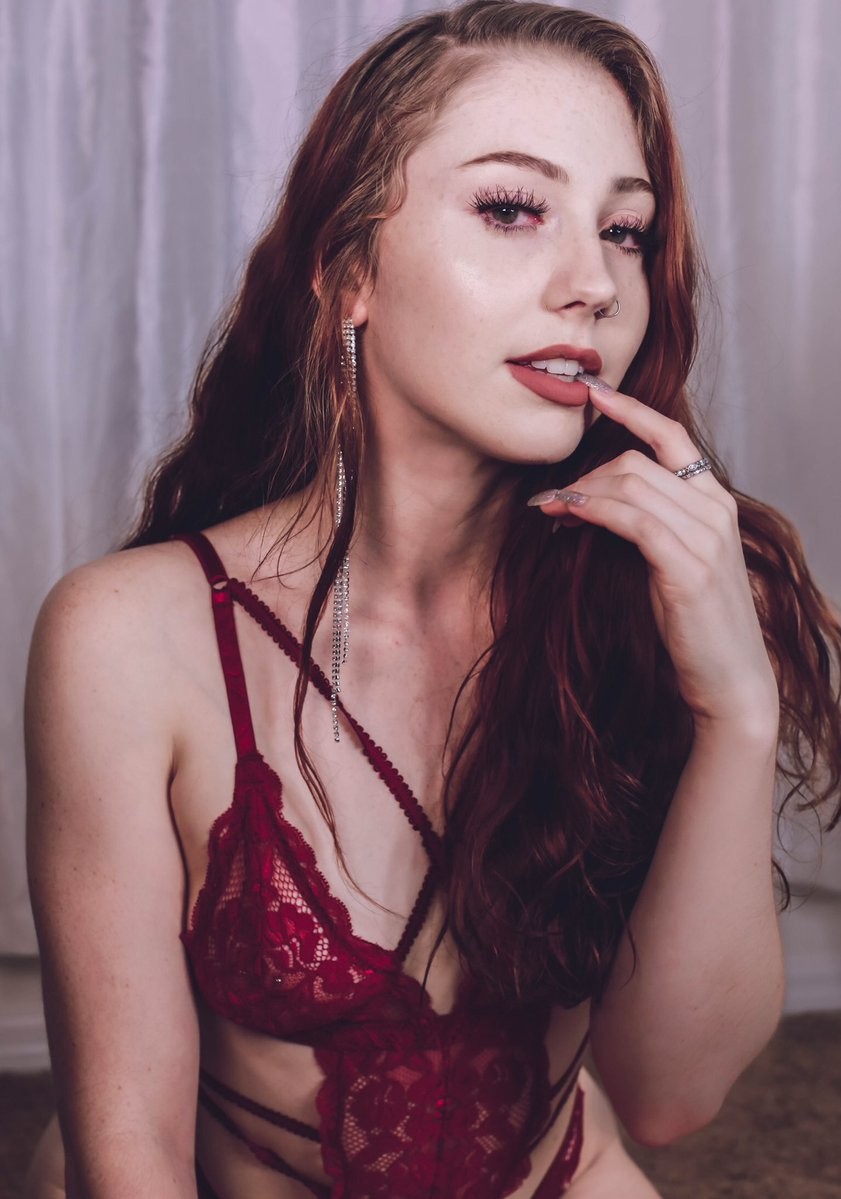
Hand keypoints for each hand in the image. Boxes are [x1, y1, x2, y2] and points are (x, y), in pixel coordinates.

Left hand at [528, 382, 778, 729]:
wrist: (730, 678)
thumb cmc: (695, 623)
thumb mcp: (674, 562)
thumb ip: (648, 525)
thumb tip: (590, 501)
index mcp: (715, 502)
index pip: (671, 436)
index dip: (630, 410)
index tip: (593, 394)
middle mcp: (715, 510)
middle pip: (636, 462)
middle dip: (584, 474)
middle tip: (549, 500)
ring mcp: (706, 537)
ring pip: (629, 485)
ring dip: (579, 492)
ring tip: (548, 510)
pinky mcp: (688, 566)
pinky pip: (631, 519)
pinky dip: (593, 511)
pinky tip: (567, 516)